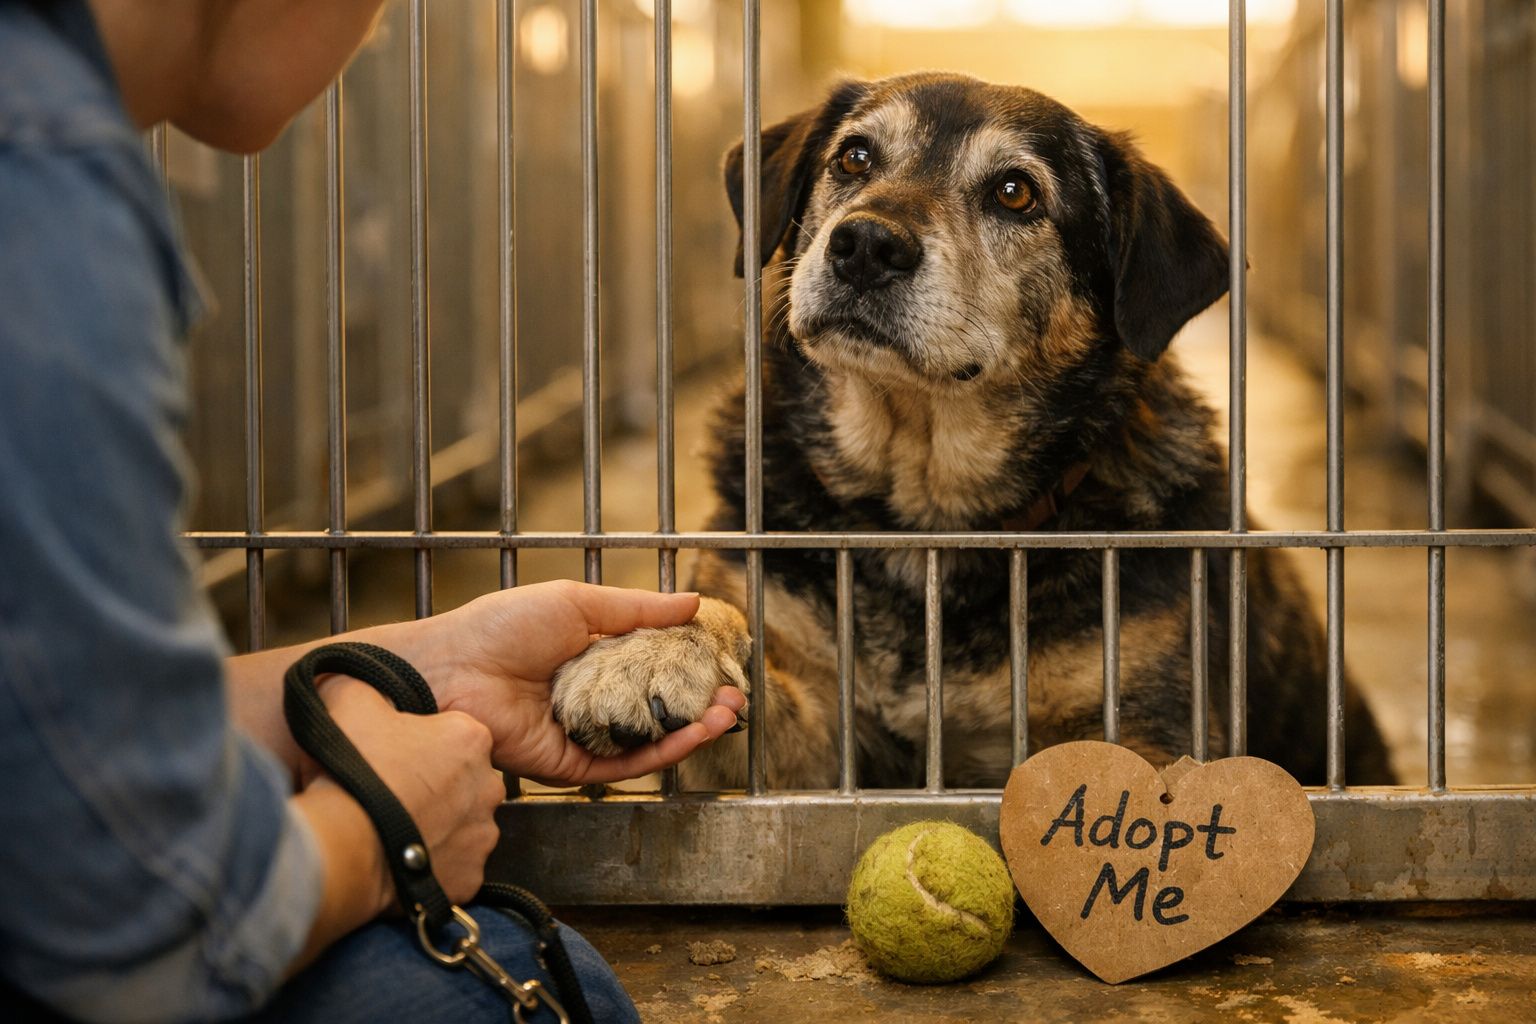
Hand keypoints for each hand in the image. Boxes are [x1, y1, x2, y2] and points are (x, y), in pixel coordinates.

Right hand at [304, 677, 503, 907]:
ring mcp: (482, 835)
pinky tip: (403, 860)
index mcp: (469, 739)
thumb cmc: (353, 773)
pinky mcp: (470, 877)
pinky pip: (455, 867)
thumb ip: (367, 687)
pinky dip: (434, 865)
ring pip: (463, 826)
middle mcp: (488, 786)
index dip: (424, 744)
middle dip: (436, 786)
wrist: (343, 845)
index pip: (458, 735)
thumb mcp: (351, 701)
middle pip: (465, 781)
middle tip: (395, 793)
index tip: (397, 754)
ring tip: (396, 828)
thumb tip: (361, 684)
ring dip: (437, 826)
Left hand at [410, 581, 745, 785]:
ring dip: (694, 729)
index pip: (654, 668)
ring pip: (651, 740)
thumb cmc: (502, 627)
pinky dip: (666, 750)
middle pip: (660, 709)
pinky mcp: (574, 766)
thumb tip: (693, 602)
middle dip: (702, 704)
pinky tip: (695, 732)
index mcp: (593, 659)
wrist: (451, 668)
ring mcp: (586, 735)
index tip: (724, 661)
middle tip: (736, 695)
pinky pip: (627, 763)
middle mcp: (594, 700)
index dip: (691, 667)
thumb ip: (638, 609)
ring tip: (728, 711)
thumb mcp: (580, 604)